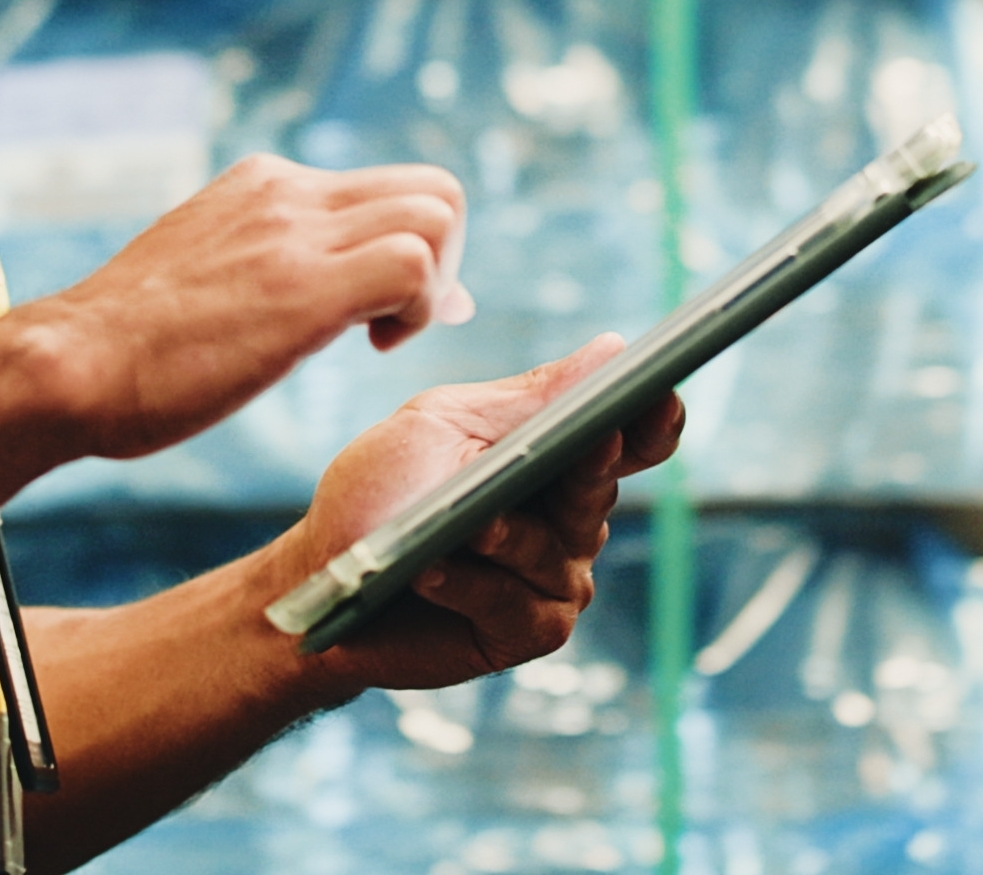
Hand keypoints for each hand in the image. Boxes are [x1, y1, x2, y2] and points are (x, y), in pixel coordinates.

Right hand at [14, 155, 472, 461]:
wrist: (68, 365)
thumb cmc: (129, 350)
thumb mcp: (208, 277)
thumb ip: (276, 270)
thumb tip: (350, 298)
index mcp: (263, 184)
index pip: (385, 187)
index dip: (412, 249)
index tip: (389, 311)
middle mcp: (286, 191)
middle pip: (433, 187)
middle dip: (444, 260)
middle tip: (397, 322)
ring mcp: (295, 232)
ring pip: (437, 212)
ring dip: (435, 284)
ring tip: (381, 336)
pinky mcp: (302, 286)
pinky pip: (414, 264)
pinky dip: (418, 310)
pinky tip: (370, 348)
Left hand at [264, 335, 686, 694]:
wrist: (321, 577)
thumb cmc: (382, 491)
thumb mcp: (445, 426)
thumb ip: (527, 399)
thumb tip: (615, 349)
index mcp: (556, 459)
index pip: (629, 437)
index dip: (653, 417)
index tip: (660, 390)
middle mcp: (568, 521)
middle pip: (601, 487)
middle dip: (590, 466)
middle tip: (592, 439)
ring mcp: (552, 580)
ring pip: (554, 551)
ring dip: (507, 535)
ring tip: (468, 524)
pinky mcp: (523, 632)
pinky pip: (515, 604)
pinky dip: (469, 583)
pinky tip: (430, 569)